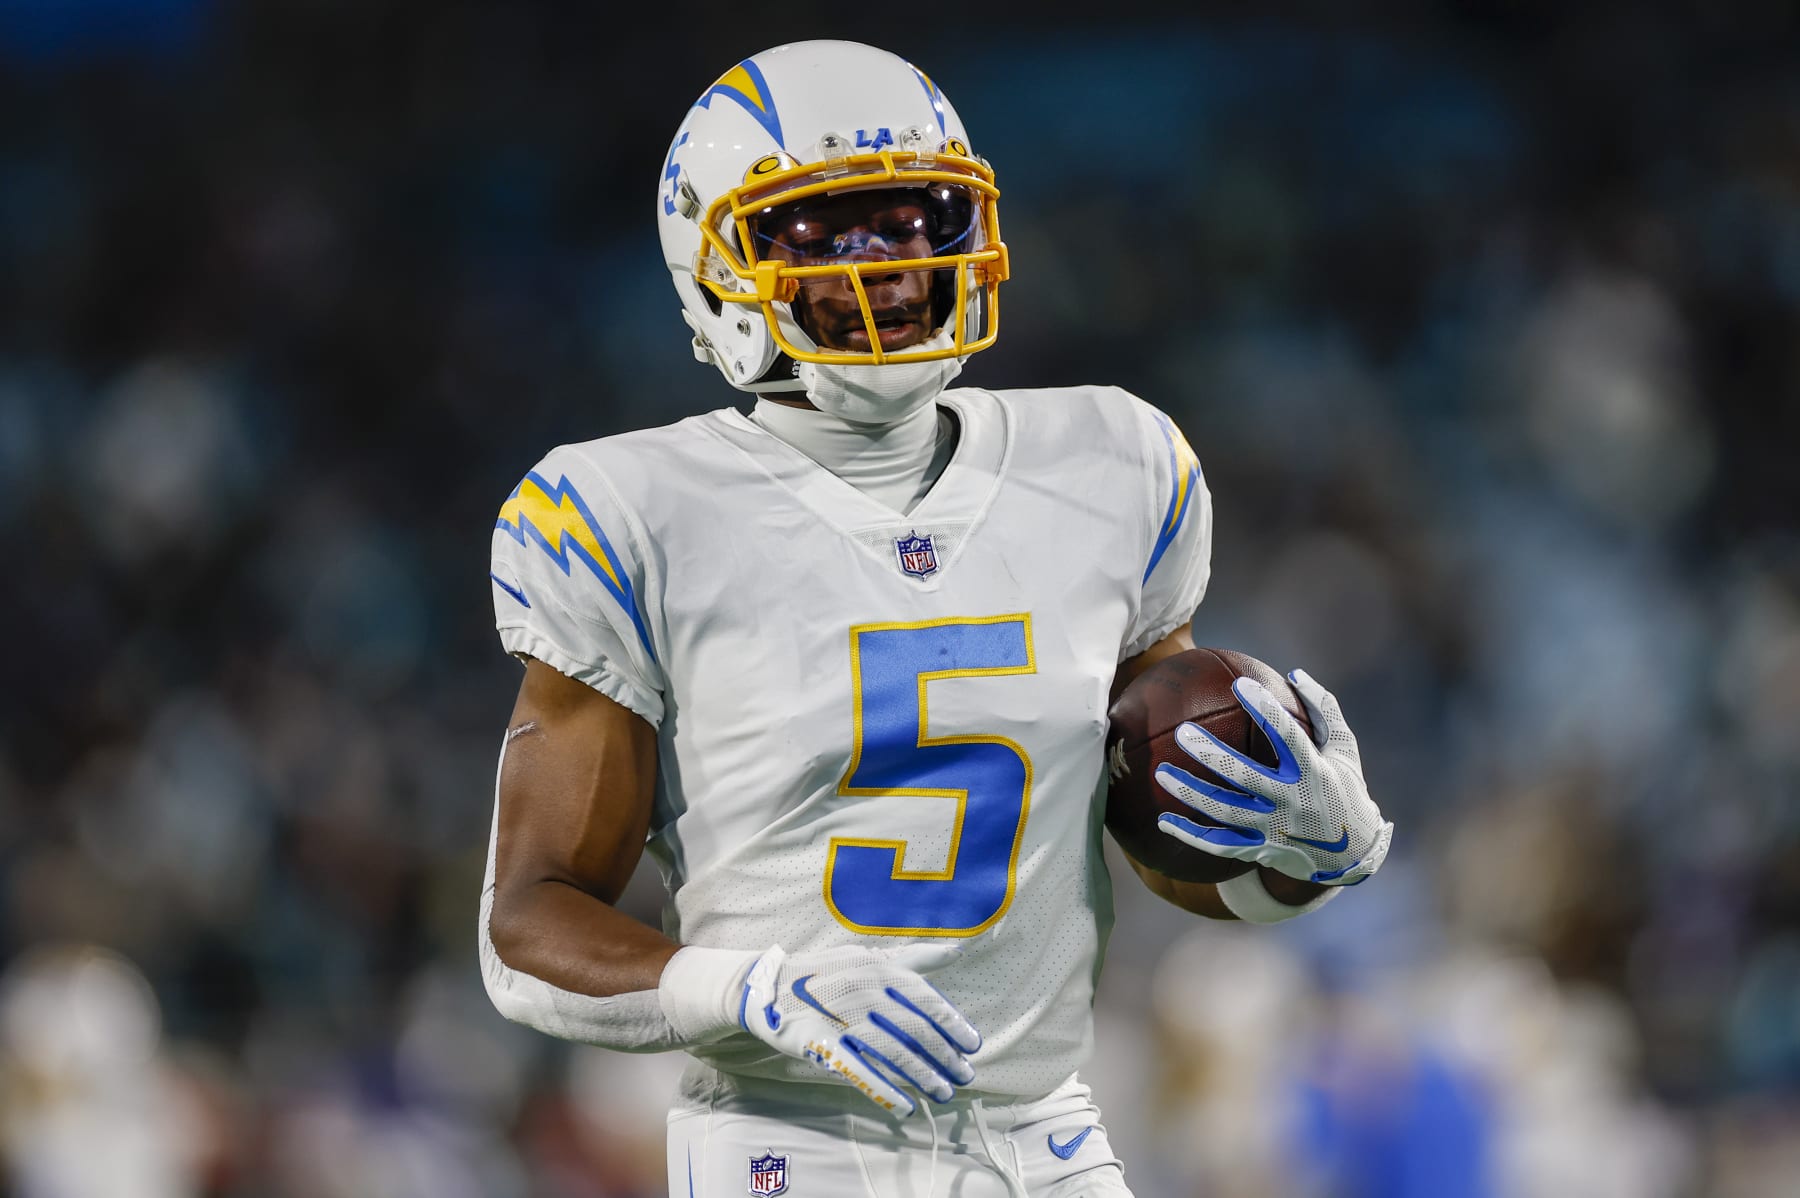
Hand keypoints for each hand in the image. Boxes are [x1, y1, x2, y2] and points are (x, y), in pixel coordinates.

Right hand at [738, 943, 980, 1115]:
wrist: (770, 986)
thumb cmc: (828, 972)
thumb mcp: (870, 957)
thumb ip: (914, 958)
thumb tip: (957, 952)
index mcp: (881, 970)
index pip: (926, 1000)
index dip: (953, 1024)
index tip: (973, 1045)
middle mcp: (866, 993)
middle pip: (915, 1031)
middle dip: (945, 1056)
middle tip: (964, 1076)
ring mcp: (844, 1020)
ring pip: (894, 1053)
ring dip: (923, 1077)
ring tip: (943, 1093)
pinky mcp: (823, 1045)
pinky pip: (860, 1072)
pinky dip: (885, 1091)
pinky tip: (905, 1106)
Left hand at [1153, 669, 1393, 884]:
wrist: (1353, 855)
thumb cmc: (1346, 789)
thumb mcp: (1344, 749)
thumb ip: (1323, 709)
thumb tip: (1295, 673)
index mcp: (1314, 773)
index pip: (1287, 736)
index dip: (1265, 709)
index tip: (1240, 683)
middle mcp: (1292, 802)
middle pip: (1245, 777)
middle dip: (1211, 755)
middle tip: (1182, 732)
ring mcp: (1274, 830)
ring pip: (1225, 812)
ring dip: (1191, 793)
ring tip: (1161, 772)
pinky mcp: (1260, 850)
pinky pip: (1219, 844)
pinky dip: (1190, 835)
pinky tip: (1163, 820)